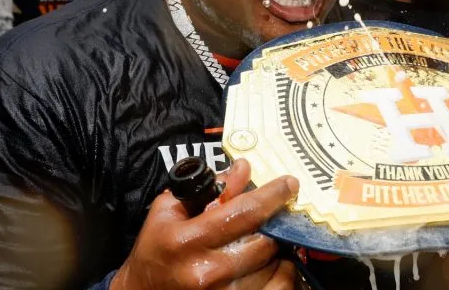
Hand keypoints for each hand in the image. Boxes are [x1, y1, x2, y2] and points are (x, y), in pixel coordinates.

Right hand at [111, 159, 298, 289]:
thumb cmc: (158, 249)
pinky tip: (270, 266)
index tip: (289, 184)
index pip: (244, 213)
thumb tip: (243, 169)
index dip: (272, 195)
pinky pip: (277, 288)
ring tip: (262, 245)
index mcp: (188, 241)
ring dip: (276, 252)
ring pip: (274, 267)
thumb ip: (210, 189)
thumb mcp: (171, 212)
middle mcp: (207, 272)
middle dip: (273, 226)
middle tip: (273, 219)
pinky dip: (281, 275)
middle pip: (264, 242)